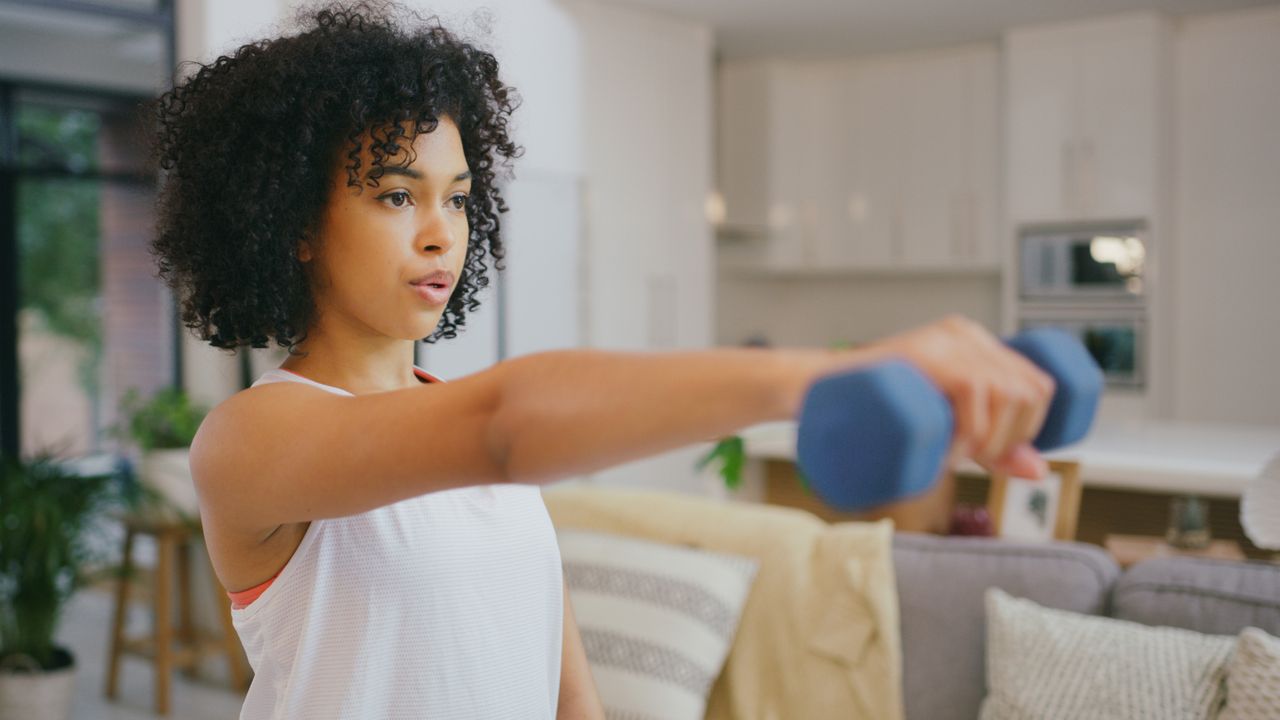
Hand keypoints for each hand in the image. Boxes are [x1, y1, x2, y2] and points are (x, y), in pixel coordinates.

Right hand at [868, 315, 1056, 479]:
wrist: (814, 392)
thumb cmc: (874, 413)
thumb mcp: (944, 429)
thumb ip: (992, 445)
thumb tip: (1040, 470)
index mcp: (977, 344)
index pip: (1040, 383)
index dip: (1032, 429)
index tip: (997, 454)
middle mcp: (965, 335)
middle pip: (1030, 391)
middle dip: (1011, 440)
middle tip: (968, 459)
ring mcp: (943, 340)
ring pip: (1008, 393)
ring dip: (988, 441)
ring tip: (950, 457)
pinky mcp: (922, 353)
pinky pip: (972, 390)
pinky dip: (969, 432)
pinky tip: (947, 451)